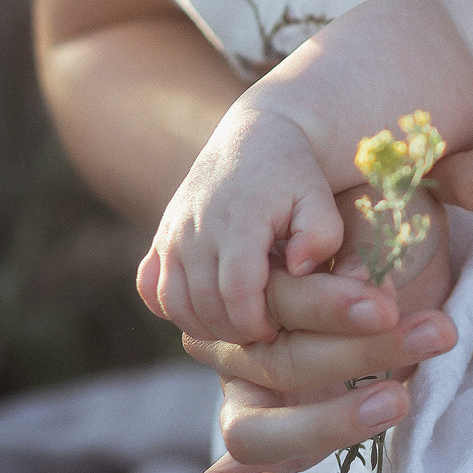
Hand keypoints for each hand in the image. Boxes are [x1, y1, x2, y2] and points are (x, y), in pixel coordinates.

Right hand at [141, 105, 343, 342]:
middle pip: (203, 304)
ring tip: (237, 324)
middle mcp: (196, 230)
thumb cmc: (296, 176)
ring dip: (203, 324)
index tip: (275, 328)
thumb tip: (299, 269)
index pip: (236, 292)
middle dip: (233, 329)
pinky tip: (203, 309)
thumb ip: (322, 234)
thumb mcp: (319, 198)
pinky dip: (172, 308)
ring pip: (173, 302)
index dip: (254, 321)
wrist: (256, 141)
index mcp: (239, 223)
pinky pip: (151, 289)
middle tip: (259, 332)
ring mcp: (172, 234)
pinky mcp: (161, 238)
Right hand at [186, 194, 457, 472]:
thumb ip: (360, 241)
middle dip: (358, 354)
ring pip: (253, 429)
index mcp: (251, 278)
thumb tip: (360, 282)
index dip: (330, 306)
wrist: (386, 240)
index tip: (389, 305)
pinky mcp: (260, 436)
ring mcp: (243, 394)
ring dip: (326, 422)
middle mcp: (235, 340)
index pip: (278, 298)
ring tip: (398, 401)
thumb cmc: (381, 221)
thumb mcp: (377, 210)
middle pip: (277, 362)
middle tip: (435, 334)